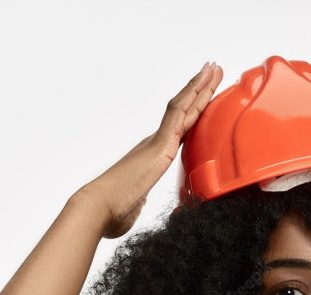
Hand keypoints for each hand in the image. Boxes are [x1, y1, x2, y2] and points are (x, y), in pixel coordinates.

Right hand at [74, 61, 223, 238]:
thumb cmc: (111, 211)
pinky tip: (204, 83)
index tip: (202, 97)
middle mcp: (153, 144)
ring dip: (199, 86)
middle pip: (182, 112)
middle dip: (199, 91)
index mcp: (151, 157)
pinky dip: (193, 97)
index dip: (191, 112)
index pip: (178, 129)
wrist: (97, 209)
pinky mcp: (160, 146)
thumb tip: (134, 202)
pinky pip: (179, 115)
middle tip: (213, 71)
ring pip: (183, 107)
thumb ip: (137, 199)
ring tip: (213, 68)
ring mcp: (157, 142)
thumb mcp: (133, 204)